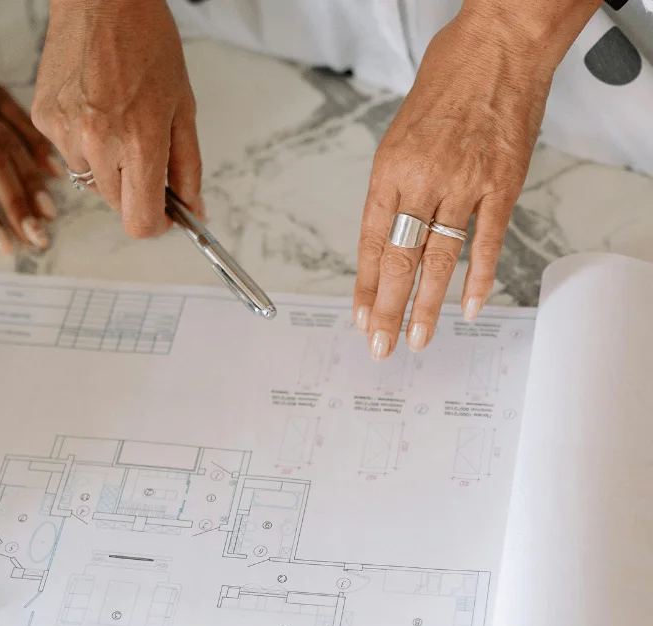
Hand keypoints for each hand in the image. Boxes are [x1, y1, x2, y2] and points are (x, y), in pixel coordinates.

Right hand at [32, 0, 201, 237]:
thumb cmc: (146, 40)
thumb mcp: (182, 105)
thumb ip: (187, 165)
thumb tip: (192, 208)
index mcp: (139, 141)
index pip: (141, 221)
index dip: (157, 223)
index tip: (164, 213)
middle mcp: (98, 143)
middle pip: (116, 204)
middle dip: (133, 185)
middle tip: (142, 145)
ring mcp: (65, 133)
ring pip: (89, 179)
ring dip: (104, 162)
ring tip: (114, 114)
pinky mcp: (44, 120)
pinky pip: (66, 152)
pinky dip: (82, 139)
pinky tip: (92, 104)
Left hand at [354, 2, 590, 358]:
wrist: (498, 47)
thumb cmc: (447, 80)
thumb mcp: (399, 132)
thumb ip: (396, 183)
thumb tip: (389, 227)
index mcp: (389, 169)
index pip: (368, 241)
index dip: (362, 285)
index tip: (358, 316)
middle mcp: (421, 180)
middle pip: (398, 259)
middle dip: (386, 309)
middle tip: (378, 345)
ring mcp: (463, 184)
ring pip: (439, 259)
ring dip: (427, 305)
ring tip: (417, 338)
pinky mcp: (501, 184)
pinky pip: (486, 241)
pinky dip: (478, 278)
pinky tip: (469, 307)